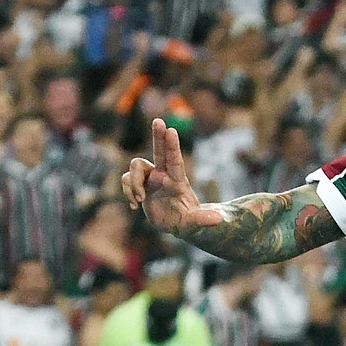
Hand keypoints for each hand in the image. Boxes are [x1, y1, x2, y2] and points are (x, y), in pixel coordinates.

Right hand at [122, 118, 218, 235]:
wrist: (173, 225)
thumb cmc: (186, 222)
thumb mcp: (194, 223)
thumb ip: (203, 220)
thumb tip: (218, 219)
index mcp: (177, 181)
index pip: (174, 160)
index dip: (171, 145)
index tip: (170, 130)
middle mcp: (163, 175)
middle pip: (159, 150)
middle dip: (158, 135)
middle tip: (158, 120)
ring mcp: (151, 179)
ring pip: (136, 167)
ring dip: (134, 183)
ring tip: (139, 200)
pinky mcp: (140, 185)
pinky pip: (127, 179)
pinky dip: (127, 191)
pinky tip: (134, 206)